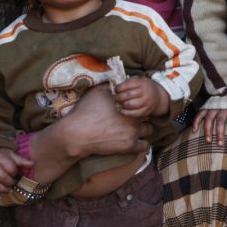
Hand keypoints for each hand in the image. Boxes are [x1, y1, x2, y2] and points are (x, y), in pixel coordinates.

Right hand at [0, 147, 32, 198]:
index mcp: (0, 158)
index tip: (16, 174)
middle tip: (13, 183)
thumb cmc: (0, 156)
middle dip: (10, 183)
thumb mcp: (11, 155)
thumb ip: (21, 160)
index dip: (15, 173)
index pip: (10, 169)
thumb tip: (33, 164)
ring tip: (8, 189)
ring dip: (3, 190)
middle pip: (2, 178)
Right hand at [30, 84, 152, 182]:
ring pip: (149, 131)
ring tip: (134, 129)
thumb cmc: (87, 111)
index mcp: (128, 105)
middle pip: (148, 116)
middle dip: (142, 116)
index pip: (142, 102)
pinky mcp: (128, 147)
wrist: (77, 134)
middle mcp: (133, 119)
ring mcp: (132, 134)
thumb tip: (113, 78)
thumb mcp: (97, 91)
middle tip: (133, 117)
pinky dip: (141, 143)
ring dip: (144, 129)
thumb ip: (109, 84)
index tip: (133, 106)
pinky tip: (134, 141)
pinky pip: (144, 146)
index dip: (138, 104)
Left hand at [115, 77, 168, 117]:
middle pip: (128, 95)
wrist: (158, 96)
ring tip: (119, 103)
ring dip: (122, 104)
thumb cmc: (144, 87)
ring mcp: (146, 102)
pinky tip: (122, 110)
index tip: (116, 90)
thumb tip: (112, 87)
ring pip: (130, 104)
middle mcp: (145, 92)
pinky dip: (126, 112)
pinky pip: (134, 114)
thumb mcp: (139, 80)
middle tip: (116, 97)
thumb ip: (128, 83)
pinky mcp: (146, 111)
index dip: (119, 88)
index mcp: (142, 82)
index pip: (127, 84)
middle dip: (119, 97)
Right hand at [192, 107, 226, 144]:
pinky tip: (194, 131)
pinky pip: (200, 114)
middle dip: (219, 134)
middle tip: (220, 144)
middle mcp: (222, 108)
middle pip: (220, 122)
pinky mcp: (206, 107)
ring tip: (208, 140)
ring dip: (208, 130)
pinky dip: (196, 122)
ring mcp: (213, 107)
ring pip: (209, 119)